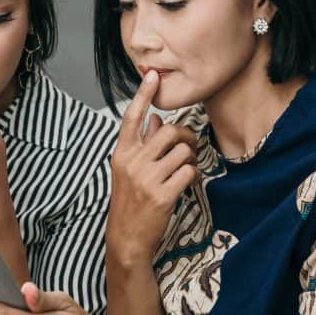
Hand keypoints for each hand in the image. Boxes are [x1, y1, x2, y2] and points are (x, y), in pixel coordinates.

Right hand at [107, 70, 197, 265]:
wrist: (126, 239)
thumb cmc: (129, 202)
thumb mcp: (128, 171)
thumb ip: (142, 144)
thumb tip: (154, 118)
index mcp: (122, 154)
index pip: (132, 118)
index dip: (143, 94)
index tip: (152, 75)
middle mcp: (133, 163)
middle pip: (169, 131)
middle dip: (185, 137)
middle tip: (189, 148)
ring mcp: (147, 179)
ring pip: (183, 152)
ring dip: (191, 160)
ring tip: (185, 171)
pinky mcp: (163, 194)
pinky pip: (190, 172)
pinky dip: (193, 177)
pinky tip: (186, 184)